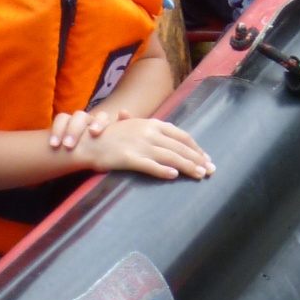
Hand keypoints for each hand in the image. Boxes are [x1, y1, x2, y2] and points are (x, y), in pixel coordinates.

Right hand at [47, 106, 213, 180]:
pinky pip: (150, 165)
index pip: (181, 135)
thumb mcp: (132, 127)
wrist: (88, 142)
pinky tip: (174, 176)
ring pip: (170, 157)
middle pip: (179, 147)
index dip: (195, 147)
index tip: (205, 157)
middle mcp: (148, 132)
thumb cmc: (110, 136)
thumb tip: (164, 135)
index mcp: (151, 124)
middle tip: (211, 170)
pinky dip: (163, 170)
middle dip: (197, 159)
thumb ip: (150, 130)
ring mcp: (139, 145)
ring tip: (200, 175)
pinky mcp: (129, 158)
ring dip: (188, 166)